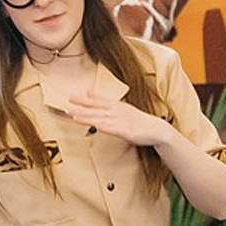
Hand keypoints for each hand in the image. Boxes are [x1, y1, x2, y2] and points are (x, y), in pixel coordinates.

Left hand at [61, 90, 175, 148]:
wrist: (157, 130)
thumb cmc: (141, 122)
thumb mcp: (126, 111)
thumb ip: (112, 106)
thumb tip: (100, 102)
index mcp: (118, 106)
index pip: (99, 100)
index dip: (86, 98)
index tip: (73, 95)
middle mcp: (117, 111)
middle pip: (96, 107)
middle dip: (81, 104)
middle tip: (68, 100)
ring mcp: (119, 120)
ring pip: (98, 117)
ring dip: (85, 116)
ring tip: (72, 114)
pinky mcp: (123, 130)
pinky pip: (107, 127)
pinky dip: (97, 125)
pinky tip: (91, 125)